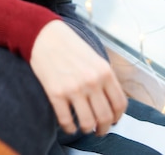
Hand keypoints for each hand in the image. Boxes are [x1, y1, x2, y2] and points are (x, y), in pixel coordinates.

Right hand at [30, 20, 126, 135]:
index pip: (119, 104)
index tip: (112, 121)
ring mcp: (73, 88)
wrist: (44, 35)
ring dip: (86, 129)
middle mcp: (92, 81)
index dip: (117, 118)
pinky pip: (66, 121)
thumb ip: (104, 77)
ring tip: (83, 127)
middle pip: (105, 118)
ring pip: (87, 123)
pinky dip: (69, 128)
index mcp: (104, 71)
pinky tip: (68, 125)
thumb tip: (110, 103)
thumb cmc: (69, 45)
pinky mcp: (56, 93)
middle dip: (103, 129)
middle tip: (98, 130)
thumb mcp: (94, 57)